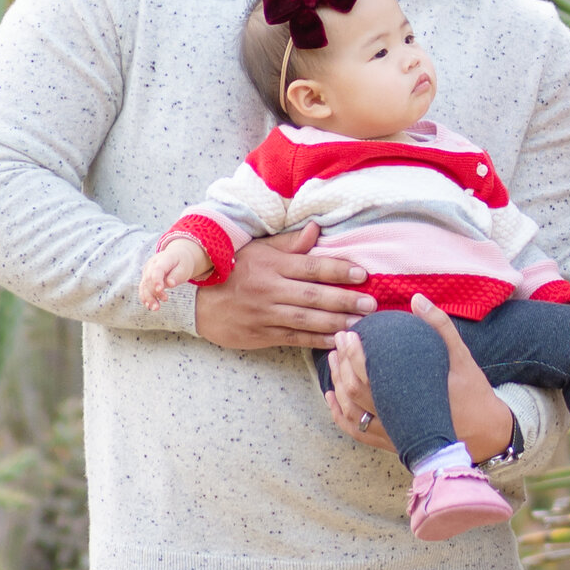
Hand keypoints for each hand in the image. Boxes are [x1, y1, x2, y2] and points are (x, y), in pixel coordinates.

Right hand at [138, 239, 209, 311]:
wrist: (177, 256)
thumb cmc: (182, 263)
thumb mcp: (185, 268)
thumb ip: (177, 275)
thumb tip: (170, 284)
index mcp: (164, 258)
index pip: (157, 269)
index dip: (157, 279)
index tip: (159, 290)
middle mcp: (152, 264)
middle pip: (149, 278)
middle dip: (154, 292)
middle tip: (165, 300)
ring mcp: (147, 270)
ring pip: (144, 285)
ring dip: (148, 297)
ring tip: (156, 308)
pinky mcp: (146, 277)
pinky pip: (143, 288)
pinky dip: (145, 297)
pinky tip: (149, 306)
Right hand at [194, 225, 374, 349]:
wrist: (198, 303)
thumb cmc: (233, 271)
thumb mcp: (257, 250)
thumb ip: (289, 243)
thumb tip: (316, 229)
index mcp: (270, 265)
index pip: (310, 267)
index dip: (338, 270)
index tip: (362, 274)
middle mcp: (269, 290)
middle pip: (313, 295)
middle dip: (344, 300)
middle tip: (371, 303)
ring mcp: (264, 314)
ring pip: (306, 319)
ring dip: (336, 322)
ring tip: (362, 323)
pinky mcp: (261, 335)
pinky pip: (294, 338)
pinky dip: (317, 340)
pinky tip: (337, 340)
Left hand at [325, 298, 513, 464]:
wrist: (486, 434)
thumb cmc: (474, 394)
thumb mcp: (461, 357)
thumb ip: (439, 327)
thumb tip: (417, 298)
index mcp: (411, 398)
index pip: (368, 378)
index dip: (352, 355)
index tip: (348, 334)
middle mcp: (397, 420)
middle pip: (354, 394)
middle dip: (341, 365)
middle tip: (338, 340)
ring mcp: (392, 435)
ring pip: (353, 413)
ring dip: (337, 386)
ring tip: (333, 361)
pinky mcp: (392, 443)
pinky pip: (358, 431)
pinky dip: (341, 414)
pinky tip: (333, 396)